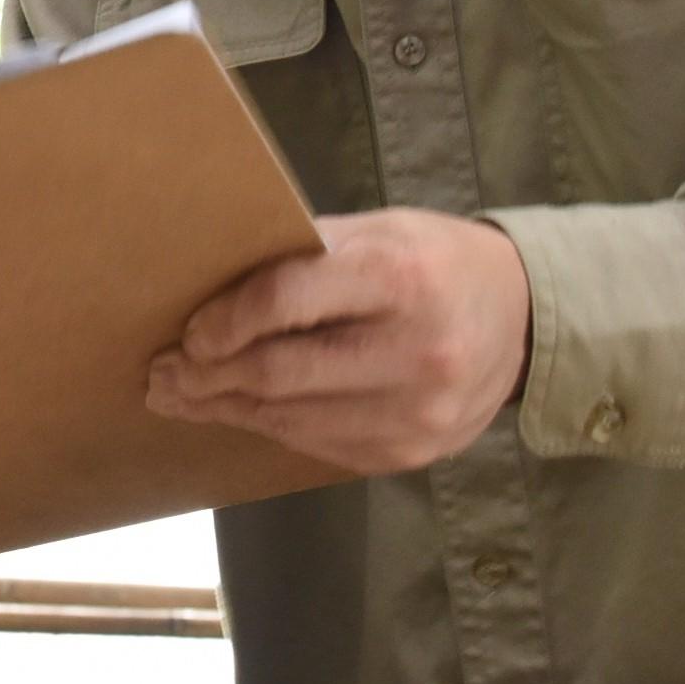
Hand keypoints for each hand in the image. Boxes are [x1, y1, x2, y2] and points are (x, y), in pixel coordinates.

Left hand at [146, 209, 531, 475]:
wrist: (522, 317)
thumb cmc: (430, 260)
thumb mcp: (376, 231)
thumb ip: (303, 255)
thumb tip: (209, 283)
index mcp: (399, 276)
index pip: (286, 301)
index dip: (224, 321)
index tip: (187, 332)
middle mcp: (414, 351)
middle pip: (280, 371)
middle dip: (207, 376)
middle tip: (162, 374)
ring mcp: (417, 412)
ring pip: (291, 418)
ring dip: (227, 408)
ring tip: (182, 396)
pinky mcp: (412, 453)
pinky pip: (318, 445)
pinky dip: (271, 426)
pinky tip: (240, 412)